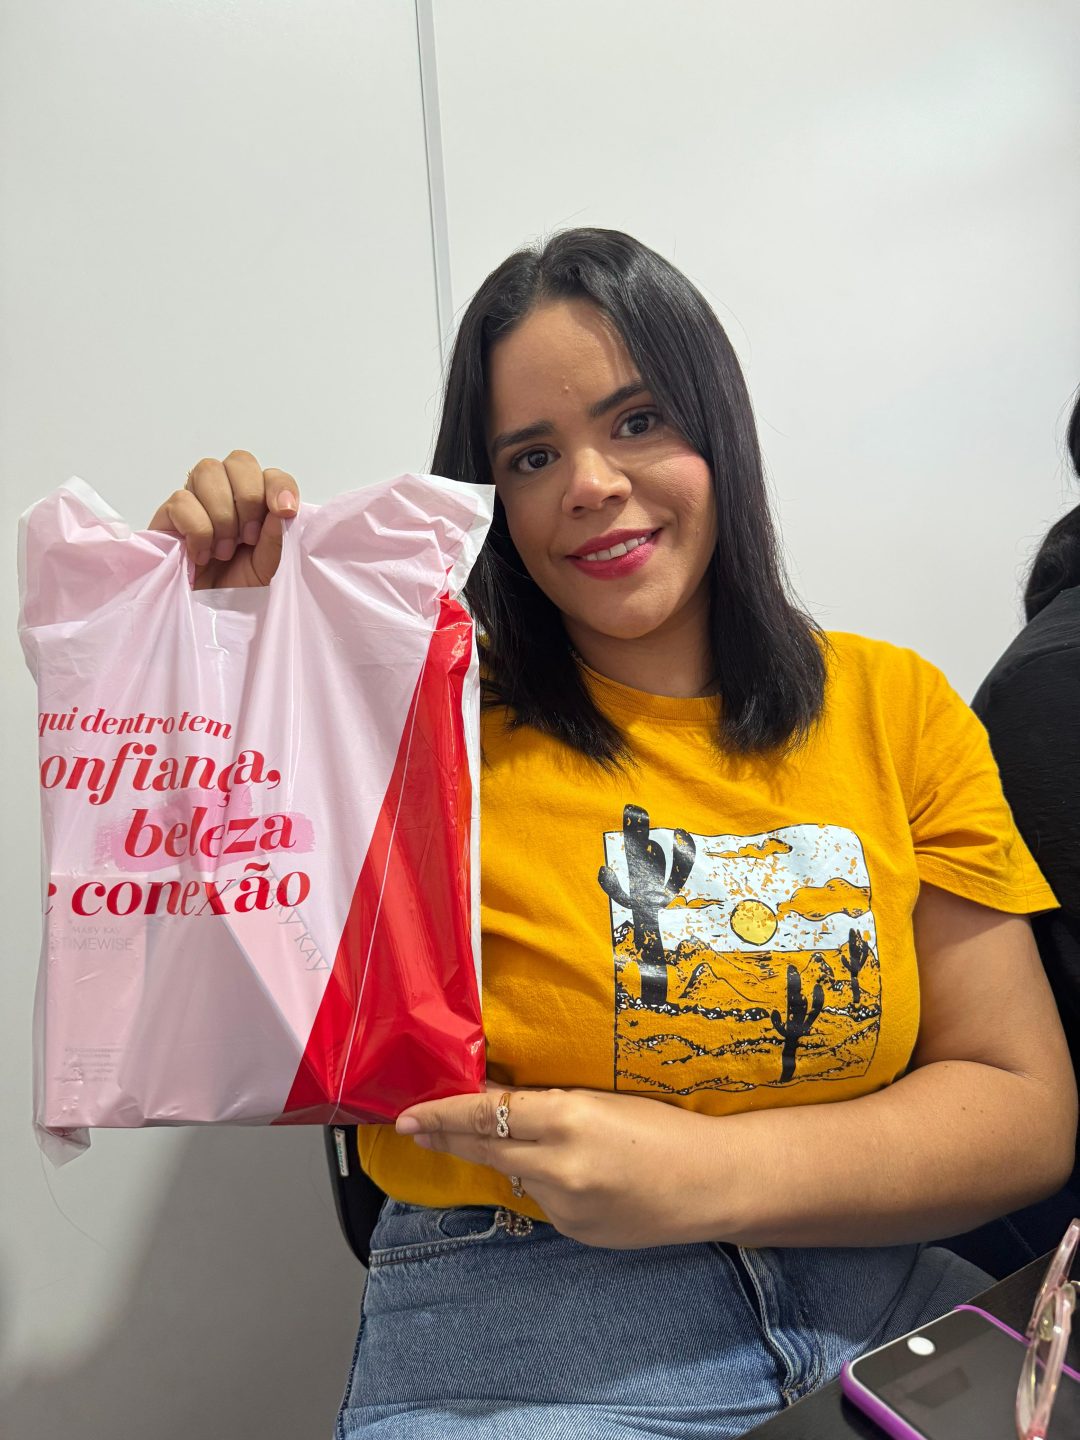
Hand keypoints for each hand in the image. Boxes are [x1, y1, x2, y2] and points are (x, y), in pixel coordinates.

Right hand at [147, 449, 299, 590]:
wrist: (207, 613)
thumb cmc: (241, 587)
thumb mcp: (271, 566)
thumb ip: (278, 537)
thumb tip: (280, 509)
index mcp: (258, 503)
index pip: (271, 474)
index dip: (278, 486)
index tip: (284, 512)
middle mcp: (228, 493)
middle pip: (239, 461)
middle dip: (248, 498)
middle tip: (248, 538)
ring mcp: (197, 499)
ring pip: (208, 471)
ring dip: (222, 514)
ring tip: (224, 551)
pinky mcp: (169, 514)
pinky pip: (182, 500)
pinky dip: (198, 529)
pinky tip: (202, 554)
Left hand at [396, 1086, 721, 1248]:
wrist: (711, 1183)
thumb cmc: (663, 1128)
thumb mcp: (600, 1100)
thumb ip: (545, 1104)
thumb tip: (494, 1097)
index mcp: (568, 1118)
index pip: (487, 1113)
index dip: (443, 1112)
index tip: (410, 1114)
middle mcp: (559, 1165)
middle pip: (484, 1147)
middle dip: (445, 1137)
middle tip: (413, 1126)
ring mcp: (565, 1206)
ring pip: (515, 1174)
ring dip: (511, 1156)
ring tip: (537, 1143)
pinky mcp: (573, 1232)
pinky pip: (543, 1199)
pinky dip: (545, 1182)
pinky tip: (577, 1174)